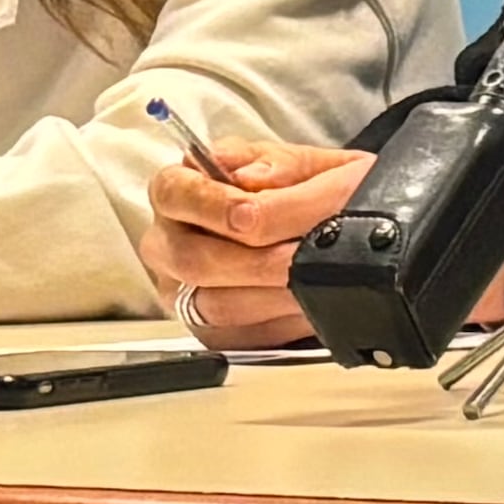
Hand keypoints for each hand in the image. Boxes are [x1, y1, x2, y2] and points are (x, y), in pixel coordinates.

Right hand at [134, 135, 369, 348]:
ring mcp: (184, 290)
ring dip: (270, 294)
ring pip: (212, 305)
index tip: (250, 212)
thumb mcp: (305, 166)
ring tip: (310, 279)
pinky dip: (277, 323)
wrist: (333, 232)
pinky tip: (305, 304)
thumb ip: (280, 167)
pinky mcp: (210, 331)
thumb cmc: (308, 193)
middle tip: (295, 256)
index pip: (173, 193)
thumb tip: (250, 177)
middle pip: (189, 259)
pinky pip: (235, 338)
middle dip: (251, 260)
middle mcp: (170, 241)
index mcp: (180, 189)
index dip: (210, 205)